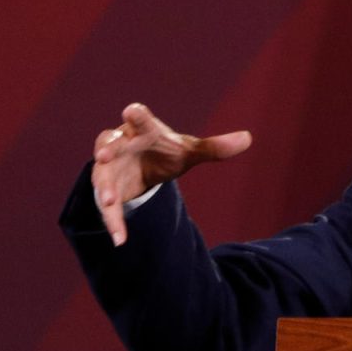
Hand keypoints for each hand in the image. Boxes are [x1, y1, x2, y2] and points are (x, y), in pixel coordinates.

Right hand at [90, 102, 251, 246]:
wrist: (145, 166)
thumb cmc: (165, 150)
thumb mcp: (189, 151)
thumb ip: (214, 147)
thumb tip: (248, 138)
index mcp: (144, 130)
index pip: (140, 120)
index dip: (137, 115)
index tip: (132, 110)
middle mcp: (121, 145)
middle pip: (110, 144)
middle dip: (107, 149)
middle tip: (103, 155)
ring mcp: (110, 167)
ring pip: (103, 176)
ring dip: (104, 187)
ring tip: (109, 199)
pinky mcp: (108, 189)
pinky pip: (107, 207)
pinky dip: (112, 222)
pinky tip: (120, 240)